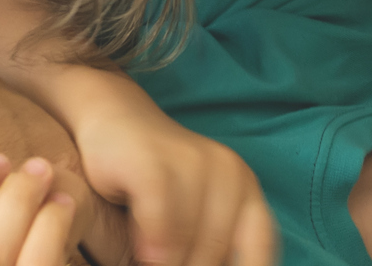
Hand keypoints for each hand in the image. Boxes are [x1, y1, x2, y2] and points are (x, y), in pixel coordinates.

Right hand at [70, 103, 275, 265]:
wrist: (113, 120)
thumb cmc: (153, 183)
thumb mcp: (192, 217)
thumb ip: (206, 247)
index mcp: (246, 189)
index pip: (259, 249)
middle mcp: (230, 172)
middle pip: (218, 251)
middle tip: (167, 265)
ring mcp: (193, 161)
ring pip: (191, 240)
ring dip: (171, 262)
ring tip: (149, 260)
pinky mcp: (152, 161)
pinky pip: (161, 218)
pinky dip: (155, 244)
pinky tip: (145, 253)